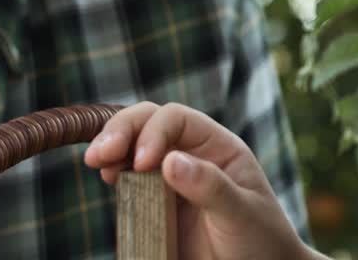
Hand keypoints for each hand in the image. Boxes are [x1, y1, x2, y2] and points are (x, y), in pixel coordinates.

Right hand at [83, 101, 323, 259]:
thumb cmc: (260, 238)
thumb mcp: (242, 213)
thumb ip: (211, 187)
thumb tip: (170, 160)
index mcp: (217, 145)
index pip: (177, 119)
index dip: (154, 132)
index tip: (142, 163)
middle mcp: (191, 154)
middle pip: (148, 122)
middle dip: (121, 131)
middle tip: (100, 155)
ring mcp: (170, 178)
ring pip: (132, 146)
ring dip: (111, 148)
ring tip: (97, 162)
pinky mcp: (154, 204)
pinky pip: (129, 179)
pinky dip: (113, 173)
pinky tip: (108, 179)